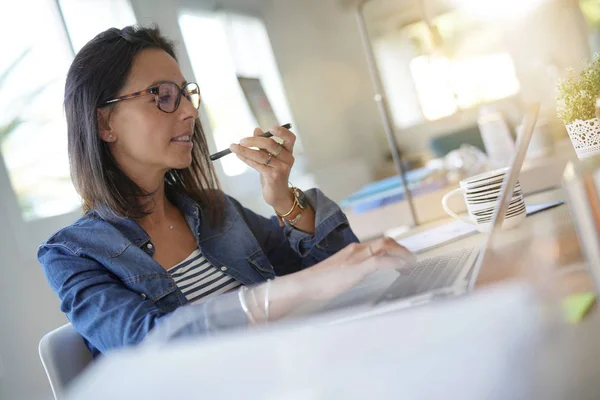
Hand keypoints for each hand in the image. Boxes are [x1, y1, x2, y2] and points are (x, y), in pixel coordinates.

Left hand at [229, 126, 296, 211]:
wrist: (278, 195)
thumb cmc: (273, 174)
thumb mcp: (270, 158)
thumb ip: (264, 145)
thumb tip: (256, 129)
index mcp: (288, 152)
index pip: (290, 138)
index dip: (282, 132)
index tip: (270, 128)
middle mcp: (287, 159)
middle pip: (271, 144)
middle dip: (254, 140)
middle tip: (241, 140)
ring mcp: (281, 168)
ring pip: (261, 155)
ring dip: (245, 150)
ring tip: (233, 147)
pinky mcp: (273, 176)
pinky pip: (256, 164)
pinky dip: (246, 158)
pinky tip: (239, 155)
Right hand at [298, 237, 415, 300]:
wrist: (304, 285)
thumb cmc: (317, 283)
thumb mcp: (339, 275)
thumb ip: (349, 273)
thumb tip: (356, 279)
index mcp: (352, 251)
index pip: (378, 243)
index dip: (394, 249)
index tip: (403, 258)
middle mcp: (356, 250)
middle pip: (386, 241)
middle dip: (402, 250)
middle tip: (412, 261)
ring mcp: (356, 257)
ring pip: (386, 246)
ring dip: (403, 254)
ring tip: (412, 265)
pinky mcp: (357, 268)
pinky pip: (381, 260)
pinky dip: (396, 262)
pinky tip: (403, 268)